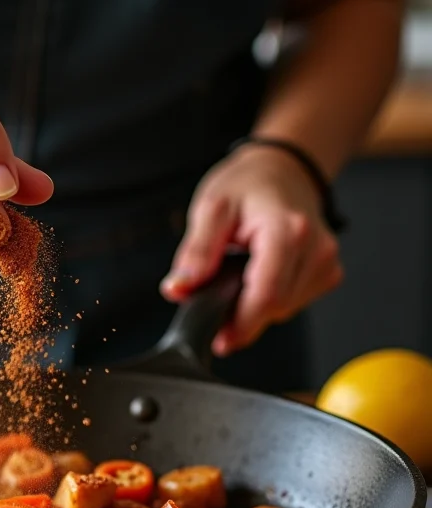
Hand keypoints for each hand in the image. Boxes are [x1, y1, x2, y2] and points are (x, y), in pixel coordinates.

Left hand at [160, 143, 343, 355]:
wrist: (282, 169)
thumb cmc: (247, 185)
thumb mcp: (210, 209)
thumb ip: (195, 251)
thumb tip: (178, 288)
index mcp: (286, 229)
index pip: (268, 295)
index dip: (242, 324)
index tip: (219, 338)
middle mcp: (315, 247)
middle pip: (276, 307)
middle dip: (243, 314)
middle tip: (215, 296)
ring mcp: (326, 260)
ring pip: (286, 309)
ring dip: (256, 306)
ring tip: (238, 275)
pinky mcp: (328, 271)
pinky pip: (295, 302)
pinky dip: (272, 298)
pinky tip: (259, 274)